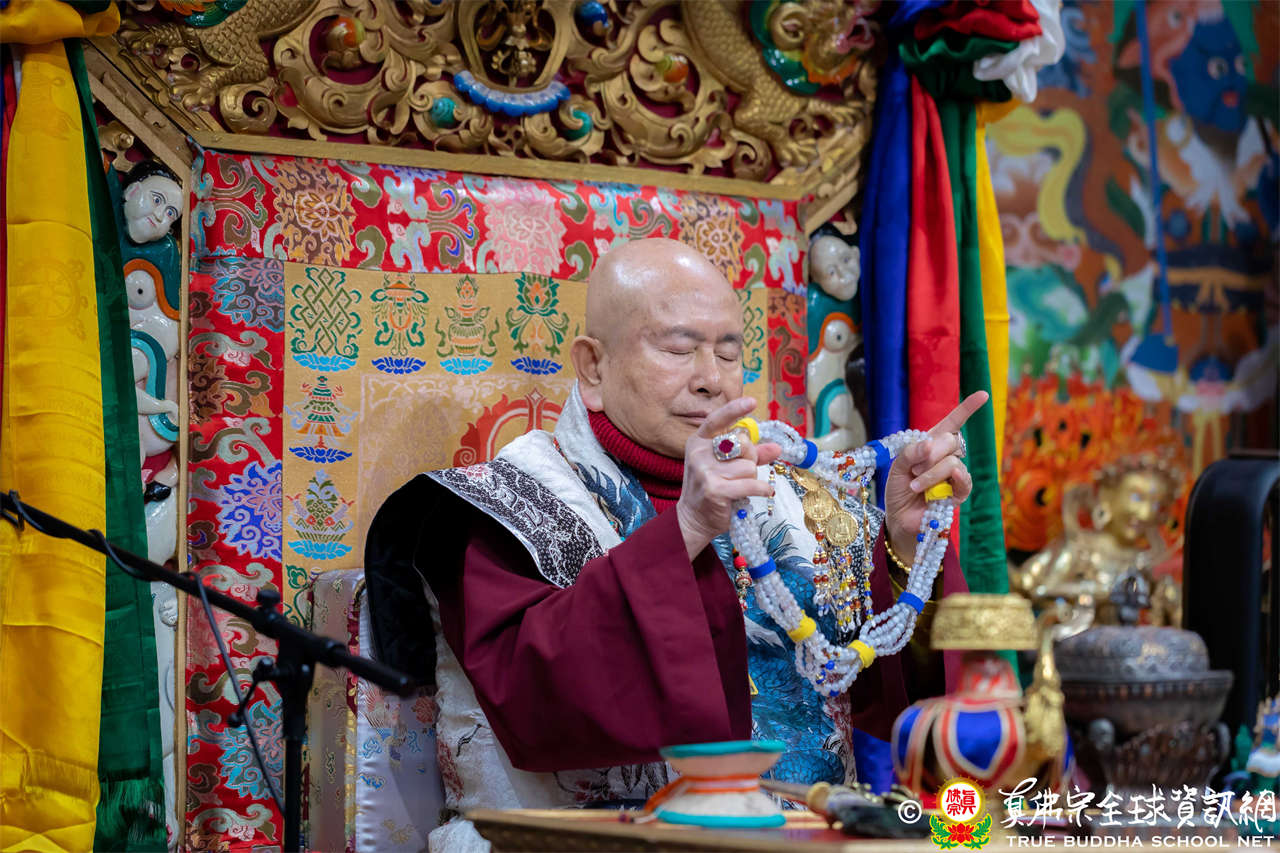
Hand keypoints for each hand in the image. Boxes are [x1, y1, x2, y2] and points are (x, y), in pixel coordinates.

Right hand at [676, 397, 782, 558]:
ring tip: (738, 487)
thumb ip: (750, 454)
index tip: (752, 401)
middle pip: (743, 444)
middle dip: (749, 458)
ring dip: (751, 479)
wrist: (693, 519)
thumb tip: (776, 447)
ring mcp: (706, 471)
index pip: (718, 419)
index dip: (735, 409)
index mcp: (698, 442)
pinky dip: (762, 490)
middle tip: (739, 473)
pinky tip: (762, 493)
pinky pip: (752, 484)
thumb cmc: (710, 488)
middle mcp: (699, 453)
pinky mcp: (716, 489)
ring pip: (749, 466)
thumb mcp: (725, 466)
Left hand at [883, 392, 988, 563]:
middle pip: (951, 440)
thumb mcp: (897, 466)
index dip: (967, 409)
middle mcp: (947, 457)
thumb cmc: (898, 489)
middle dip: (930, 452)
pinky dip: (951, 478)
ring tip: (915, 484)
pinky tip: (943, 482)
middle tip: (914, 468)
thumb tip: (930, 444)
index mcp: (933, 445)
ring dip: (931, 472)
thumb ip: (911, 452)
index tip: (983, 394)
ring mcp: (954, 475)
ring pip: (953, 461)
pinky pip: (963, 480)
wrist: (899, 517)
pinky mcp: (958, 493)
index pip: (953, 423)